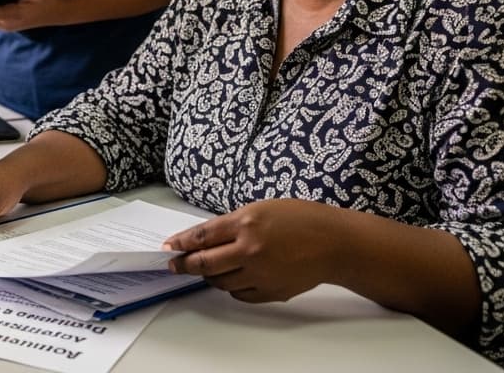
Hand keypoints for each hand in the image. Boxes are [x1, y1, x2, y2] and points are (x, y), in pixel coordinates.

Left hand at [164, 199, 348, 302]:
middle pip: (204, 263)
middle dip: (184, 265)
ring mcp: (260, 274)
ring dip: (209, 276)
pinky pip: (240, 294)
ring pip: (220, 282)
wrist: (334, 243)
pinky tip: (234, 277)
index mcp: (246, 223)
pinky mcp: (271, 291)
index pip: (202, 236)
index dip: (180, 243)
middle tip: (175, 264)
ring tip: (208, 269)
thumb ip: (232, 224)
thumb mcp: (261, 209)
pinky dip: (232, 287)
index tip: (168, 247)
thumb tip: (203, 239)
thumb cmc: (300, 219)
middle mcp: (250, 250)